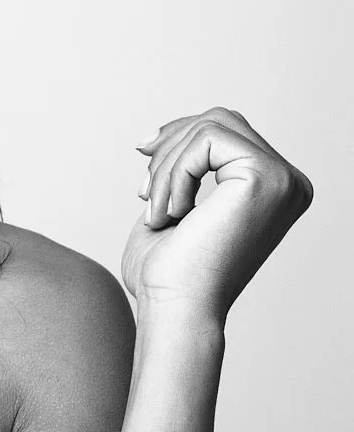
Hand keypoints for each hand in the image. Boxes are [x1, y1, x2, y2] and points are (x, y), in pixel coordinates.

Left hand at [122, 106, 312, 320]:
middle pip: (221, 120)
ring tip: (157, 212)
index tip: (144, 161)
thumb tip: (161, 135)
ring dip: (167, 167)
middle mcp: (289, 183)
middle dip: (171, 147)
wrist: (174, 311)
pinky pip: (207, 139)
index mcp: (274, 190)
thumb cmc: (167, 275)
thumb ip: (180, 171)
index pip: (227, 132)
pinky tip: (172, 212)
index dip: (178, 138)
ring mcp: (283, 180)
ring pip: (211, 126)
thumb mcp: (172, 207)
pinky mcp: (267, 178)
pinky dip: (175, 172)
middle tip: (145, 193)